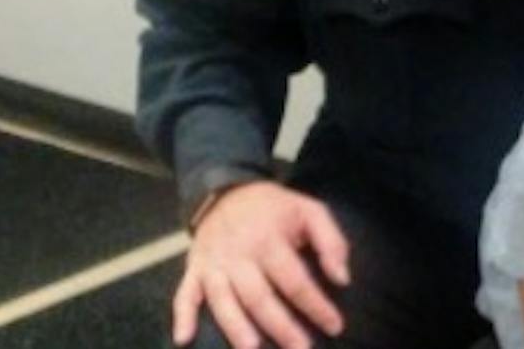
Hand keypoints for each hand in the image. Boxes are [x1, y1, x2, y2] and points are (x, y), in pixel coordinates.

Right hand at [172, 180, 350, 348]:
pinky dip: (182, 316)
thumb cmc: (275, 207)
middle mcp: (239, 254)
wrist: (229, 190)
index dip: (316, 305)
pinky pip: (183, 294)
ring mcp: (213, 264)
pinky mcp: (194, 269)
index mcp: (269, 239)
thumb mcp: (310, 210)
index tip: (335, 326)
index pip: (295, 280)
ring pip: (224, 302)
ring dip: (236, 329)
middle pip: (260, 297)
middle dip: (281, 328)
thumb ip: (331, 241)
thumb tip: (342, 279)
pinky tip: (183, 339)